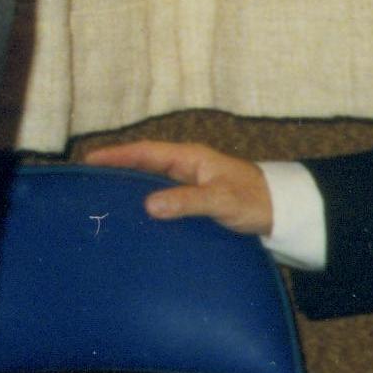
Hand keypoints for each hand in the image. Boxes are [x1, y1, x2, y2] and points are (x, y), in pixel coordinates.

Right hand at [82, 140, 274, 233]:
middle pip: (144, 165)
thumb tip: (148, 205)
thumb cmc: (256, 201)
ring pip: (153, 183)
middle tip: (87, 180)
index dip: (117, 155)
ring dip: (131, 189)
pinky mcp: (197, 203)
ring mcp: (191, 185)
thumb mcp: (221, 200)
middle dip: (116, 170)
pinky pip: (164, 200)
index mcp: (190, 158)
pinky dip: (147, 206)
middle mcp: (187, 168)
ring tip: (103, 201)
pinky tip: (136, 220)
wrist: (285, 214)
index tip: (90, 160)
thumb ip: (186, 201)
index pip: (145, 152)